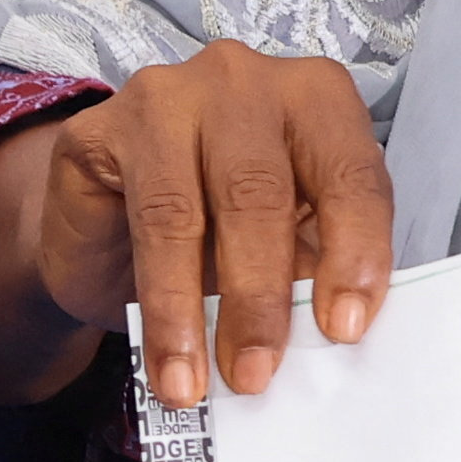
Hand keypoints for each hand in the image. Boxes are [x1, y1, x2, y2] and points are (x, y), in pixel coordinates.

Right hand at [0, 41, 392, 409]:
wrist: (105, 232)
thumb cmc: (213, 234)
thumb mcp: (279, 249)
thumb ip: (309, 271)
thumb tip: (331, 335)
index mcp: (316, 100)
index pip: (351, 172)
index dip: (355, 251)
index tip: (345, 327)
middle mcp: (247, 81)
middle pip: (268, 190)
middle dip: (267, 294)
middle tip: (259, 373)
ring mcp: (172, 94)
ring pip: (202, 206)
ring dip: (207, 308)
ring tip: (206, 381)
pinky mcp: (106, 126)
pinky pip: (144, 221)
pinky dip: (163, 305)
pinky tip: (168, 361)